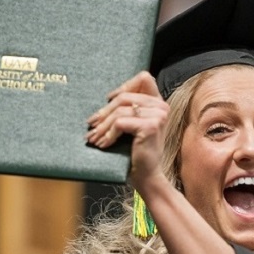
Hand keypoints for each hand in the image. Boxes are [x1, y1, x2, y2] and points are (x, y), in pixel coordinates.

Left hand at [86, 71, 170, 187]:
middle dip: (104, 111)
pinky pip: (120, 123)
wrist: (147, 175)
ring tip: (94, 137)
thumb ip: (130, 109)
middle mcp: (162, 107)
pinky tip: (104, 144)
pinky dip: (108, 134)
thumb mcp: (135, 126)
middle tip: (91, 125)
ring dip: (103, 125)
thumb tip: (107, 98)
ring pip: (120, 110)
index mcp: (159, 103)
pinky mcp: (150, 126)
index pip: (144, 78)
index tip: (109, 99)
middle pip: (125, 96)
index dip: (124, 85)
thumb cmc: (137, 152)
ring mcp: (158, 116)